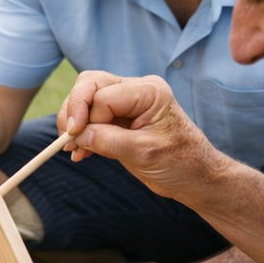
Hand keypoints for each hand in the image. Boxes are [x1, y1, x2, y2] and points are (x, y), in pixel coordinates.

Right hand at [58, 72, 229, 199]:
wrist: (195, 177)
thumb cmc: (180, 163)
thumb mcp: (143, 153)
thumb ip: (109, 140)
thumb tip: (78, 135)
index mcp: (149, 92)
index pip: (103, 96)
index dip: (85, 116)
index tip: (75, 140)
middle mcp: (137, 90)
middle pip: (90, 85)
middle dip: (74, 110)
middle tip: (67, 138)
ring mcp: (128, 103)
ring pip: (87, 98)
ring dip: (75, 122)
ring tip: (73, 149)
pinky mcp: (120, 118)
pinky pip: (92, 116)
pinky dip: (82, 133)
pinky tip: (80, 152)